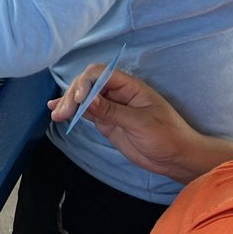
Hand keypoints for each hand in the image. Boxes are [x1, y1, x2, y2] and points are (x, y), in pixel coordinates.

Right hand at [46, 66, 232, 183]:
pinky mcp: (106, 121)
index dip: (86, 82)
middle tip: (63, 112)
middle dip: (73, 95)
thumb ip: (112, 111)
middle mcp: (118, 93)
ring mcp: (110, 107)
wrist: (176, 158)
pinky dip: (72, 112)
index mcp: (130, 87)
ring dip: (68, 103)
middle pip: (88, 84)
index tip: (79, 99)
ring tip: (56, 114)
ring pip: (84, 98)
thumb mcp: (141, 123)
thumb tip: (87, 100)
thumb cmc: (167, 136)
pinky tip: (57, 111)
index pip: (101, 74)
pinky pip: (85, 112)